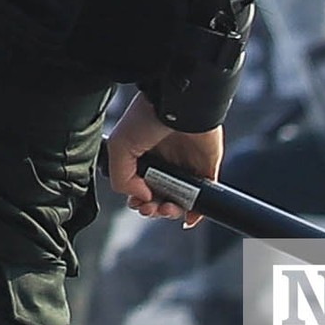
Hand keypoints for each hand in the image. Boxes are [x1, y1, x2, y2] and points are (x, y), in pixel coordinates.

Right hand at [105, 91, 221, 228]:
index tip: (136, 201)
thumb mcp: (119, 147)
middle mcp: (163, 163)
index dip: (136, 199)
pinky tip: (187, 220)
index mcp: (143, 156)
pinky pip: (203, 196)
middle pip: (158, 196)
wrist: (180, 105)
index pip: (139, 187)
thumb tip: (143, 197)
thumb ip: (122, 179)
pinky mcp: (206, 169)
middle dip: (152, 208)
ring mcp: (185, 167)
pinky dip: (196, 212)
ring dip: (170, 212)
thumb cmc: (147, 118)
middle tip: (149, 208)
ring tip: (166, 209)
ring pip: (179, 200)